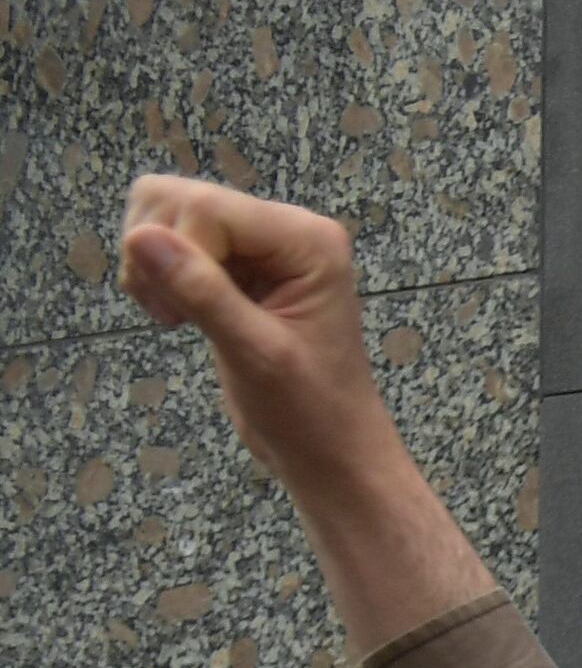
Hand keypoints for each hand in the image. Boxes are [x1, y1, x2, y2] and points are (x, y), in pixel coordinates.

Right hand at [113, 175, 491, 651]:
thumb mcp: (253, 359)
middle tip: (177, 319)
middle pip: (170, 197)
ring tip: (185, 328)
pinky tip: (183, 326)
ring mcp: (269, 257)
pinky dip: (164, 286)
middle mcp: (292, 237)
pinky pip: (174, 251)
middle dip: (158, 253)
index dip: (168, 248)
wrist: (341, 470)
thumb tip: (153, 242)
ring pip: (164, 221)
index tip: (178, 309)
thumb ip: (201, 295)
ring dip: (157, 272)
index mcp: (308, 242)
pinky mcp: (246, 280)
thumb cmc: (317, 426)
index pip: (192, 200)